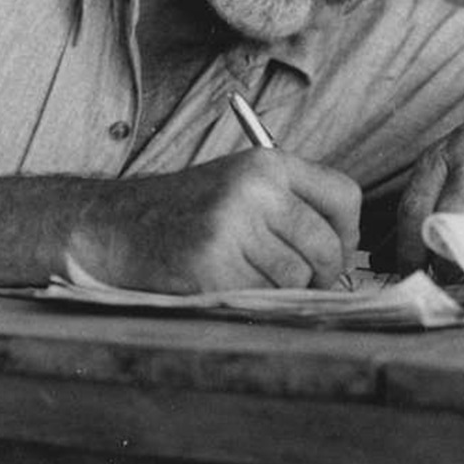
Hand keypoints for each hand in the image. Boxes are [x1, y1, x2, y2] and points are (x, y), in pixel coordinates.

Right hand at [67, 151, 360, 294]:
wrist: (116, 226)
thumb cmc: (187, 212)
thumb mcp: (241, 185)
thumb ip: (293, 204)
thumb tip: (347, 251)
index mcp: (267, 163)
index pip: (345, 196)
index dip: (347, 233)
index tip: (335, 250)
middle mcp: (255, 190)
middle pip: (327, 246)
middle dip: (322, 274)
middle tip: (304, 281)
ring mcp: (233, 228)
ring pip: (297, 278)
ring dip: (282, 290)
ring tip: (250, 276)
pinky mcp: (213, 267)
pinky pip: (262, 297)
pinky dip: (252, 300)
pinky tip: (226, 284)